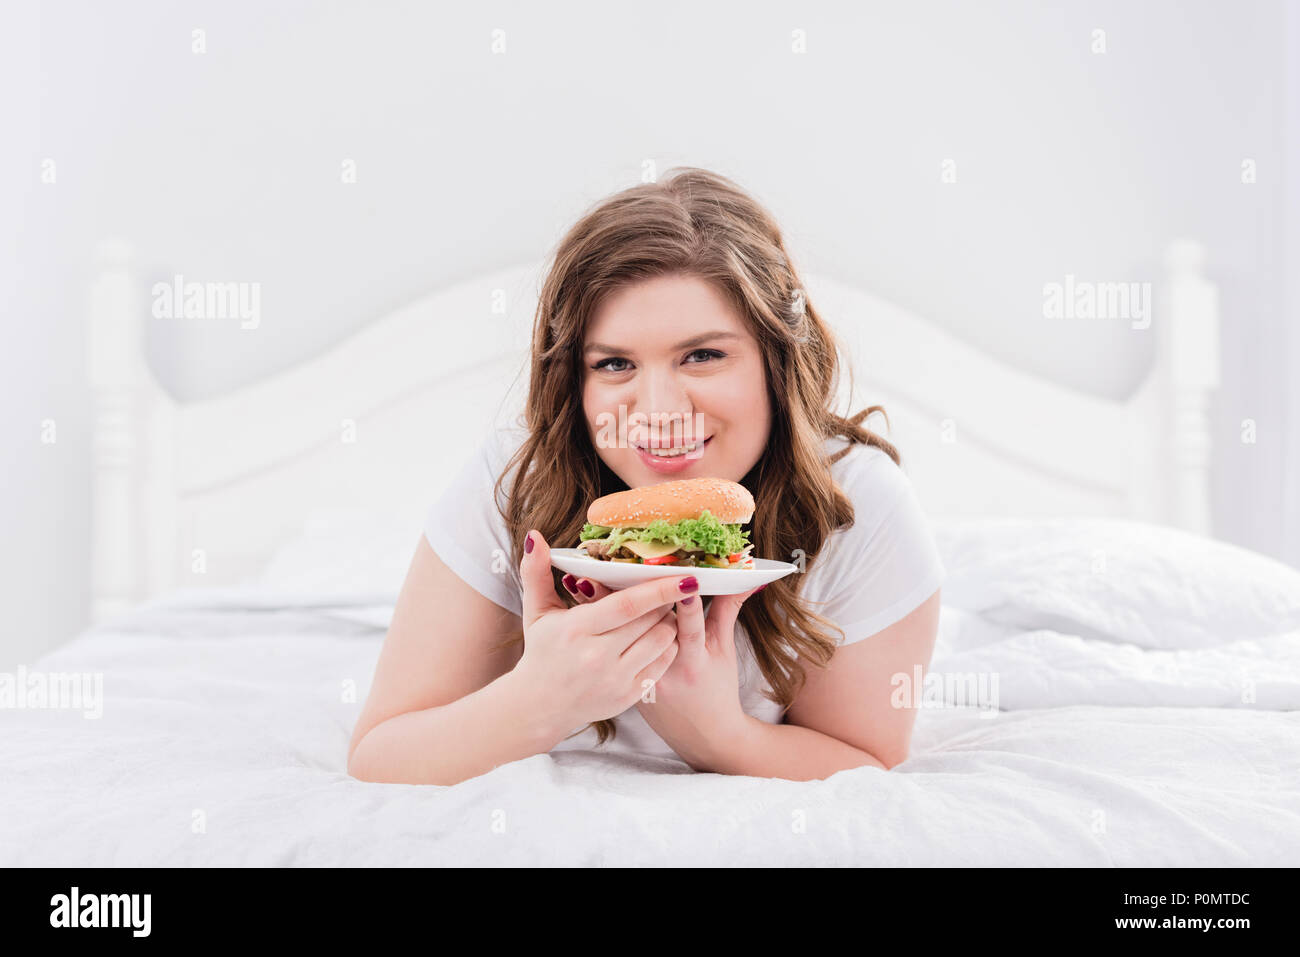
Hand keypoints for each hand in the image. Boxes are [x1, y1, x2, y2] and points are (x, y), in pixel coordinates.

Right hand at [513, 531, 696, 739]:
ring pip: (663, 641)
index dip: (661, 589)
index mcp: (577, 629)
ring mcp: (616, 679)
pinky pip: (663, 664)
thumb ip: (536, 572)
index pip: (629, 605)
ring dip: (669, 622)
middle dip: (667, 601)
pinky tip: (658, 637)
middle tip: (670, 589)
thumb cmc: (541, 652)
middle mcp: (598, 657)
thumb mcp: (536, 611)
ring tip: (661, 613)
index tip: (687, 576)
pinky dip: (667, 646)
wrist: (538, 706)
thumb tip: (534, 536)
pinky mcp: (628, 696)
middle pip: (651, 620)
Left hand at [564, 569, 761, 769]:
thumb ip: (728, 611)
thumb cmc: (717, 688)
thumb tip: (747, 578)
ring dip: (602, 607)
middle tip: (610, 561)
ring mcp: (640, 677)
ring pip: (619, 635)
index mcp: (694, 660)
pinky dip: (595, 627)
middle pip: (646, 625)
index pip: (689, 627)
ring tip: (583, 577)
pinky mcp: (623, 683)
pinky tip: (578, 603)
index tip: (677, 582)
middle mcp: (665, 669)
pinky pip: (606, 648)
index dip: (683, 605)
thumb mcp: (723, 650)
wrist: (702, 736)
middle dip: (630, 594)